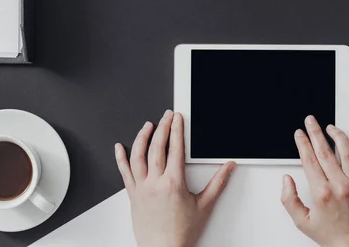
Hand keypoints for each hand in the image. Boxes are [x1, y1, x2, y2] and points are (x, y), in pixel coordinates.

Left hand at [115, 110, 235, 246]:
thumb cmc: (181, 233)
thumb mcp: (204, 206)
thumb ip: (218, 183)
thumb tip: (228, 167)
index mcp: (174, 183)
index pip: (175, 149)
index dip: (176, 130)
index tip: (177, 118)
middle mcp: (155, 183)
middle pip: (156, 147)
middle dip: (162, 127)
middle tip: (165, 116)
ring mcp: (141, 189)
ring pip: (138, 156)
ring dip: (142, 137)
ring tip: (147, 126)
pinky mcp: (132, 195)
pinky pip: (124, 173)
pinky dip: (120, 158)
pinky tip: (119, 147)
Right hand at [281, 116, 348, 246]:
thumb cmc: (332, 237)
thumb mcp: (302, 222)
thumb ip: (290, 199)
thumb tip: (287, 181)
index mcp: (322, 193)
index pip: (309, 159)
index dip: (302, 143)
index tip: (299, 134)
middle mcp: (340, 185)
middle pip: (325, 150)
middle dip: (315, 132)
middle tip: (311, 121)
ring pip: (348, 151)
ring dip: (338, 135)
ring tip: (331, 127)